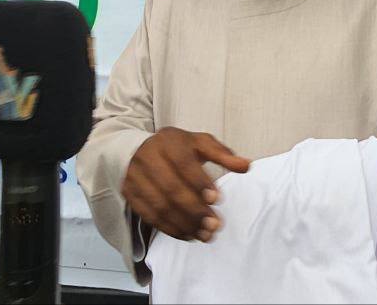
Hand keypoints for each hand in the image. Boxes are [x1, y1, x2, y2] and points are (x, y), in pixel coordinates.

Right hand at [122, 128, 250, 242]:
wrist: (135, 150)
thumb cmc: (176, 148)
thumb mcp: (199, 143)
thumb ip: (223, 154)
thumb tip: (247, 165)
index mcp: (169, 142)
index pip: (184, 163)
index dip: (200, 183)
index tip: (217, 199)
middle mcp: (149, 158)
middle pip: (171, 188)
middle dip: (195, 210)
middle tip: (215, 225)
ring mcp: (136, 178)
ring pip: (160, 206)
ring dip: (184, 224)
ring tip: (205, 235)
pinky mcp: (130, 195)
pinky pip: (150, 217)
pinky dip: (170, 229)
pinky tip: (188, 235)